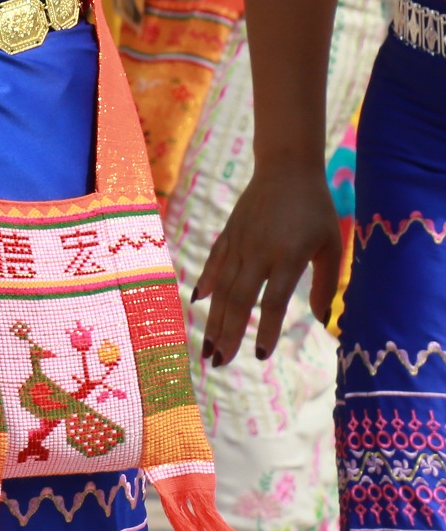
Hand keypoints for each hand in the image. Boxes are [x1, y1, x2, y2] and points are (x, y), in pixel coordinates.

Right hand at [194, 165, 344, 366]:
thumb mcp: (331, 245)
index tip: (261, 356)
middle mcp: (257, 252)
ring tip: (207, 346)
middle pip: (238, 300)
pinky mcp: (229, 234)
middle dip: (227, 334)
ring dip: (214, 319)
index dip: (266, 331)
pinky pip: (215, 262)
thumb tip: (322, 320)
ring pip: (223, 287)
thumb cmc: (316, 208)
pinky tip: (199, 303)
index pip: (272, 302)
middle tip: (218, 363)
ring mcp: (239, 242)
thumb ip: (326, 284)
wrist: (287, 167)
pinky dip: (206, 283)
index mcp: (286, 256)